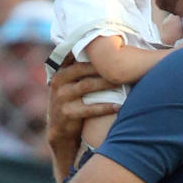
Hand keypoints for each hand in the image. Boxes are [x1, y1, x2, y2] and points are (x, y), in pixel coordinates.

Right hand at [46, 57, 116, 179]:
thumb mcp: (69, 85)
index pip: (77, 57)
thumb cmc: (71, 103)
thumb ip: (80, 70)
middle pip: (83, 69)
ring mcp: (61, 98)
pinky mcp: (67, 113)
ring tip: (123, 82)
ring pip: (87, 85)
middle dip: (103, 67)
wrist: (59, 130)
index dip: (95, 55)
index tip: (114, 52)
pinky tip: (119, 106)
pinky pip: (89, 109)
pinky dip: (105, 107)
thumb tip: (104, 53)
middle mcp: (59, 82)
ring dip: (106, 83)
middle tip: (122, 66)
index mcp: (61, 72)